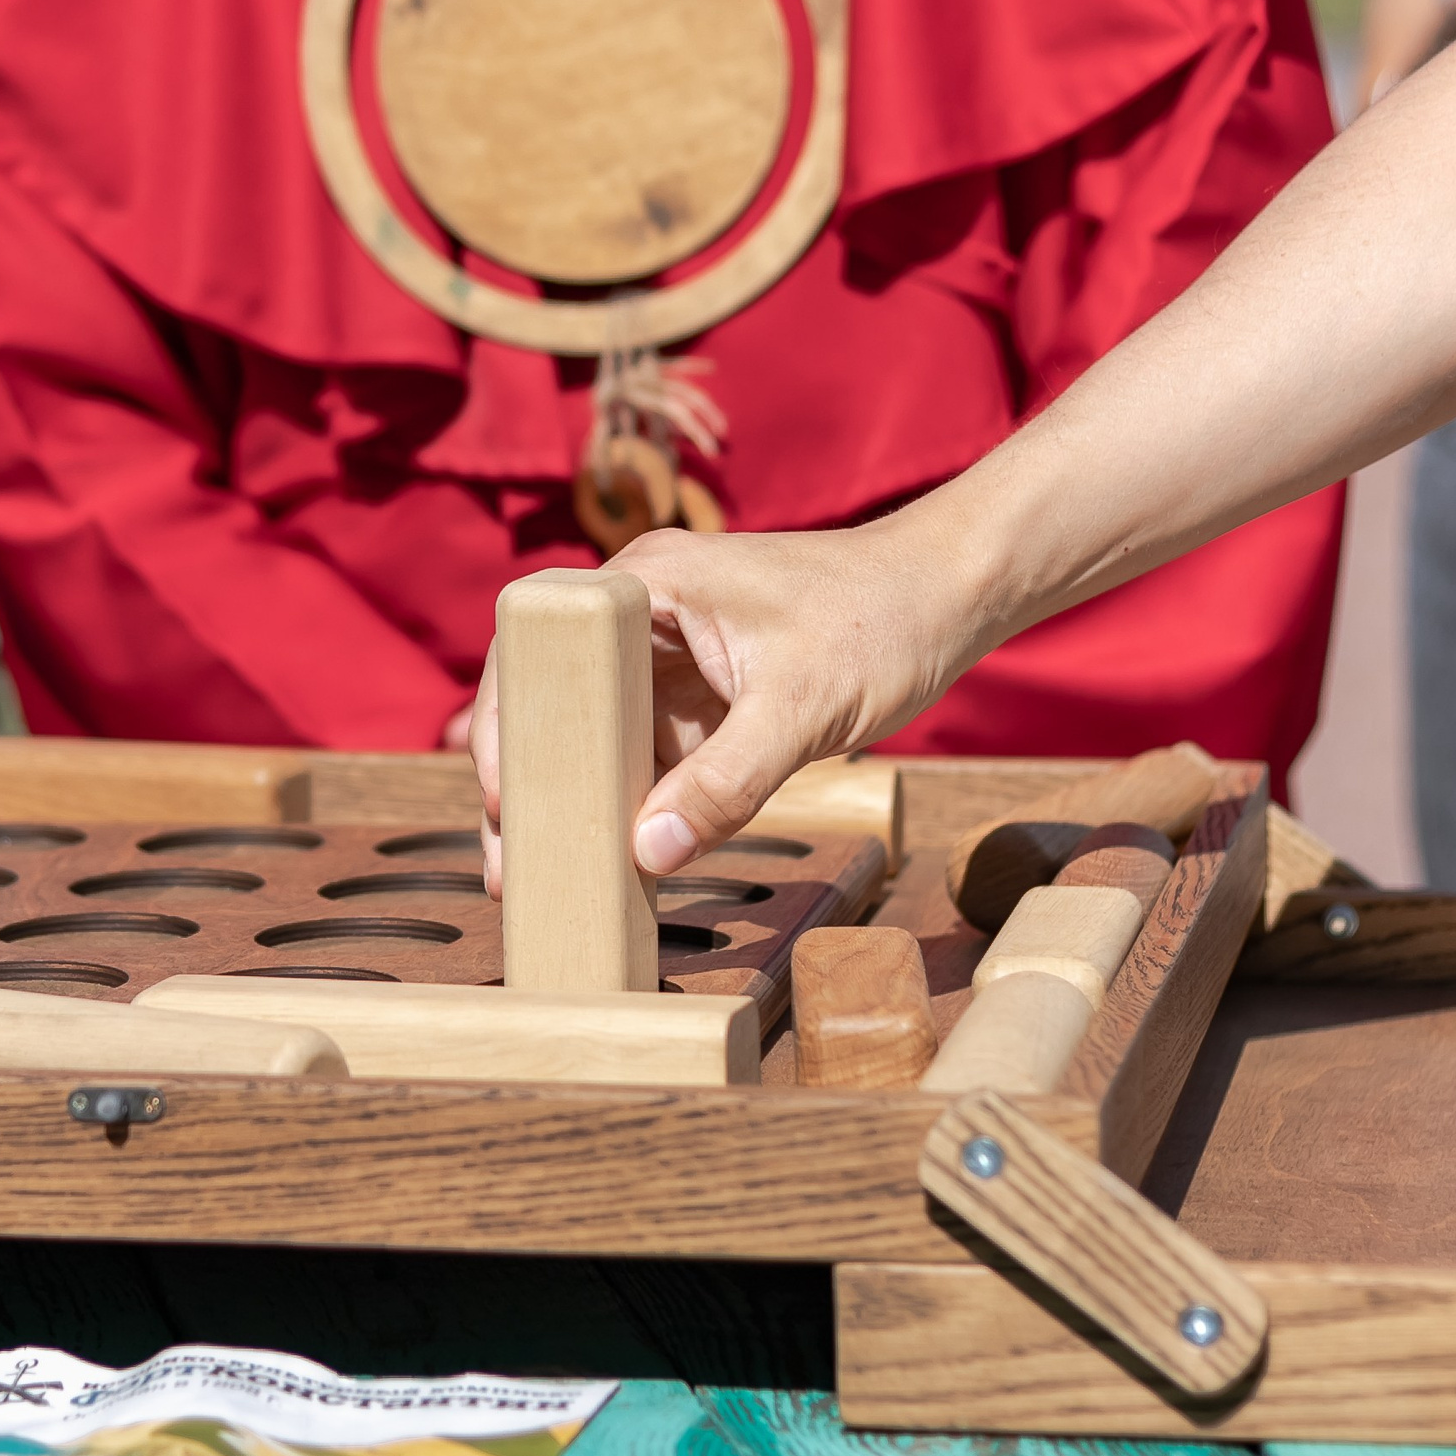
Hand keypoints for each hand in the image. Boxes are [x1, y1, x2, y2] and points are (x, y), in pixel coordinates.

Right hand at [465, 516, 961, 882]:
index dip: (510, 722)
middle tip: (511, 865)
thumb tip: (646, 853)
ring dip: (577, 796)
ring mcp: (669, 649)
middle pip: (554, 692)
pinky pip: (645, 745)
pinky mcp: (699, 688)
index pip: (542, 644)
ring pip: (595, 727)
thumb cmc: (880, 621)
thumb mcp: (800, 710)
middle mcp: (643, 608)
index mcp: (648, 580)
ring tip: (549, 874)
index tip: (505, 799)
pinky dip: (629, 797)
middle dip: (530, 777)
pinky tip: (617, 855)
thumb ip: (724, 784)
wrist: (950, 595)